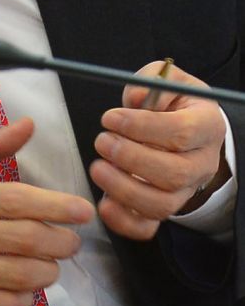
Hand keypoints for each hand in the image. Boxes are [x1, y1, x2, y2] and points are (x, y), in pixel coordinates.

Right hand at [0, 118, 93, 305]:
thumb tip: (26, 125)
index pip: (18, 200)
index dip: (56, 205)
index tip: (83, 210)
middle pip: (28, 239)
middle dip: (60, 241)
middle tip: (70, 240)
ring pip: (23, 274)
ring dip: (47, 271)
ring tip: (49, 263)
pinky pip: (6, 305)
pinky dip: (25, 299)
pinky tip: (24, 288)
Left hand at [90, 61, 228, 240]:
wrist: (184, 128)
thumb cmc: (172, 102)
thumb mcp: (168, 79)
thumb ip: (152, 81)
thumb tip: (137, 98)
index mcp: (207, 126)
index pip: (182, 133)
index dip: (143, 127)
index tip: (111, 118)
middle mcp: (201, 163)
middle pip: (174, 174)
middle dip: (132, 159)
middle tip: (102, 141)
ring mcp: (185, 190)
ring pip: (162, 204)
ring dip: (124, 189)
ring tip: (98, 168)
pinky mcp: (164, 207)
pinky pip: (148, 227)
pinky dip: (124, 221)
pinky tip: (104, 204)